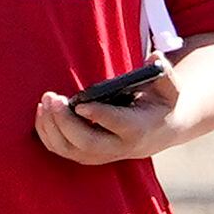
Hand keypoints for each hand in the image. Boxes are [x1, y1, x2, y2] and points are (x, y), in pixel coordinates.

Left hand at [33, 67, 182, 166]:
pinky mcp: (89, 155)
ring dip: (52, 128)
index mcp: (138, 128)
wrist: (160, 131)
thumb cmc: (161, 104)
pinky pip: (62, 150)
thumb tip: (155, 57)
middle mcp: (119, 147)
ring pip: (70, 150)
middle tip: (52, 97)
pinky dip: (48, 134)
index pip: (117, 125)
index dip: (98, 116)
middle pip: (87, 142)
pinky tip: (43, 113)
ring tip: (46, 102)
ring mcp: (102, 155)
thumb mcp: (169, 88)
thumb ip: (164, 72)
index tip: (79, 104)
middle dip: (65, 122)